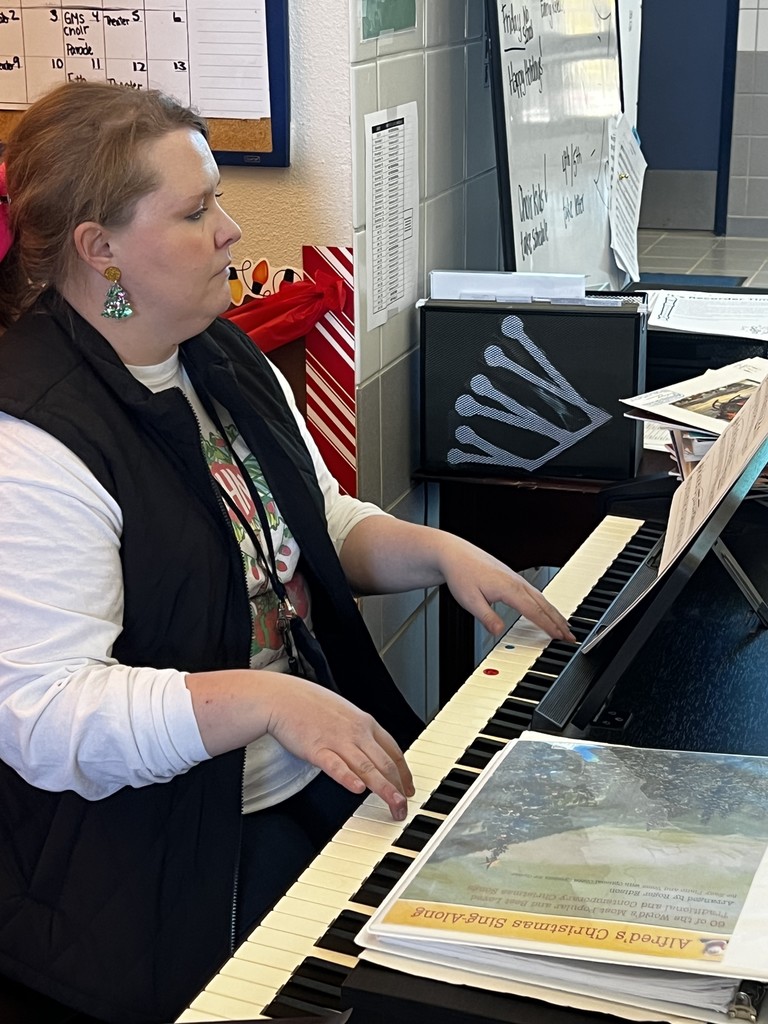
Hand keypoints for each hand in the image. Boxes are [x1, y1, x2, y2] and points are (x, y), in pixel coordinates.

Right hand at [265, 677, 414, 820]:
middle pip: (385, 763)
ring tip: (394, 805)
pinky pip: (336, 766)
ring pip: (367, 767)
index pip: (394, 751)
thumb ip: (360, 731)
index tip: (408, 789)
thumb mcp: (345, 713)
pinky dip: (348, 778)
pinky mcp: (317, 749)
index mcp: (365, 723)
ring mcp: (338, 740)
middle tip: (404, 807)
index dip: (404, 773)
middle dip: (399, 787)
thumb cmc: (310, 704)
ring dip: (384, 789)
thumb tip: (372, 749)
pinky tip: (357, 790)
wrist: (283, 697)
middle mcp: (356, 732)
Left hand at [438, 537, 574, 641]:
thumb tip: (498, 632)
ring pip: (541, 598)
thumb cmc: (461, 573)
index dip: (548, 626)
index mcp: (509, 588)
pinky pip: (535, 594)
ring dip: (555, 613)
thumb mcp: (469, 600)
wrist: (455, 554)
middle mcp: (517, 582)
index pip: (534, 611)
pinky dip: (545, 604)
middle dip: (559, 622)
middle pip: (544, 605)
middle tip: (571, 637)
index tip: (560, 637)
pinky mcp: (512, 578)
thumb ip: (486, 617)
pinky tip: (546, 610)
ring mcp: (516, 579)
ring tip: (565, 626)